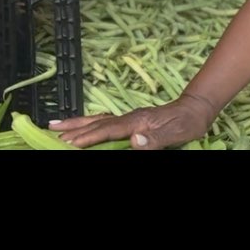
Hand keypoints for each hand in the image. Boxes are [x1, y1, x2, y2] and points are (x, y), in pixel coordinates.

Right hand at [50, 92, 215, 150]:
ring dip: (77, 123)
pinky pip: (105, 121)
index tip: (68, 142)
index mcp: (137, 121)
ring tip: (57, 125)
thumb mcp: (177, 132)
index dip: (88, 137)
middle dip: (73, 128)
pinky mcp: (132, 119)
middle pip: (96, 122)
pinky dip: (91, 123)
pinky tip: (84, 125)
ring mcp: (130, 117)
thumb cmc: (188, 122)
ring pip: (98, 120)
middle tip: (51, 131)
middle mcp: (130, 118)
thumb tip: (134, 139)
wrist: (197, 107)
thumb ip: (155, 137)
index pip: (107, 131)